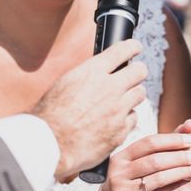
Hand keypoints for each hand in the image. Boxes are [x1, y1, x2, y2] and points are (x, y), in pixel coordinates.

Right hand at [31, 40, 146, 179]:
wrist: (50, 143)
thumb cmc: (50, 115)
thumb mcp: (65, 84)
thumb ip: (87, 76)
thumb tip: (100, 71)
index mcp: (92, 72)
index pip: (122, 50)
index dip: (133, 47)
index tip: (135, 48)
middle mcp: (109, 88)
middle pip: (139, 71)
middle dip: (138, 71)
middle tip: (135, 75)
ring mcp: (118, 110)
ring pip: (139, 94)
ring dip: (132, 95)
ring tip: (122, 100)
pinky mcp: (121, 130)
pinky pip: (133, 118)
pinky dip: (126, 118)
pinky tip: (115, 121)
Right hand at [81, 133, 190, 190]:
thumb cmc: (126, 187)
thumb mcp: (136, 165)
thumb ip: (163, 146)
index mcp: (120, 157)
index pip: (148, 142)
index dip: (171, 139)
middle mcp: (118, 172)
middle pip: (154, 160)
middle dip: (179, 156)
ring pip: (157, 178)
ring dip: (180, 173)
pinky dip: (175, 190)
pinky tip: (187, 187)